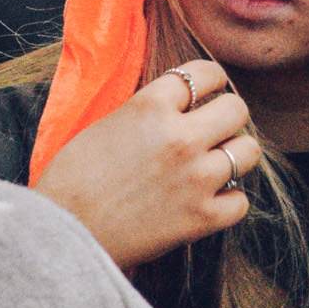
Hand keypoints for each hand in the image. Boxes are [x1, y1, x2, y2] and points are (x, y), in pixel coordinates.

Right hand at [33, 60, 260, 269]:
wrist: (60, 234)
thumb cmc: (71, 180)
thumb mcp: (107, 124)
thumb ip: (148, 112)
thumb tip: (179, 107)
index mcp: (150, 106)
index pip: (205, 73)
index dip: (210, 81)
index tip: (207, 92)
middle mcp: (180, 136)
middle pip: (236, 109)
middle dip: (227, 117)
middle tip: (213, 130)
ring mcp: (196, 177)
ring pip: (248, 151)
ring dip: (233, 156)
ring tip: (214, 165)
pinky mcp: (201, 218)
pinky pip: (241, 201)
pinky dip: (228, 201)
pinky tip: (208, 201)